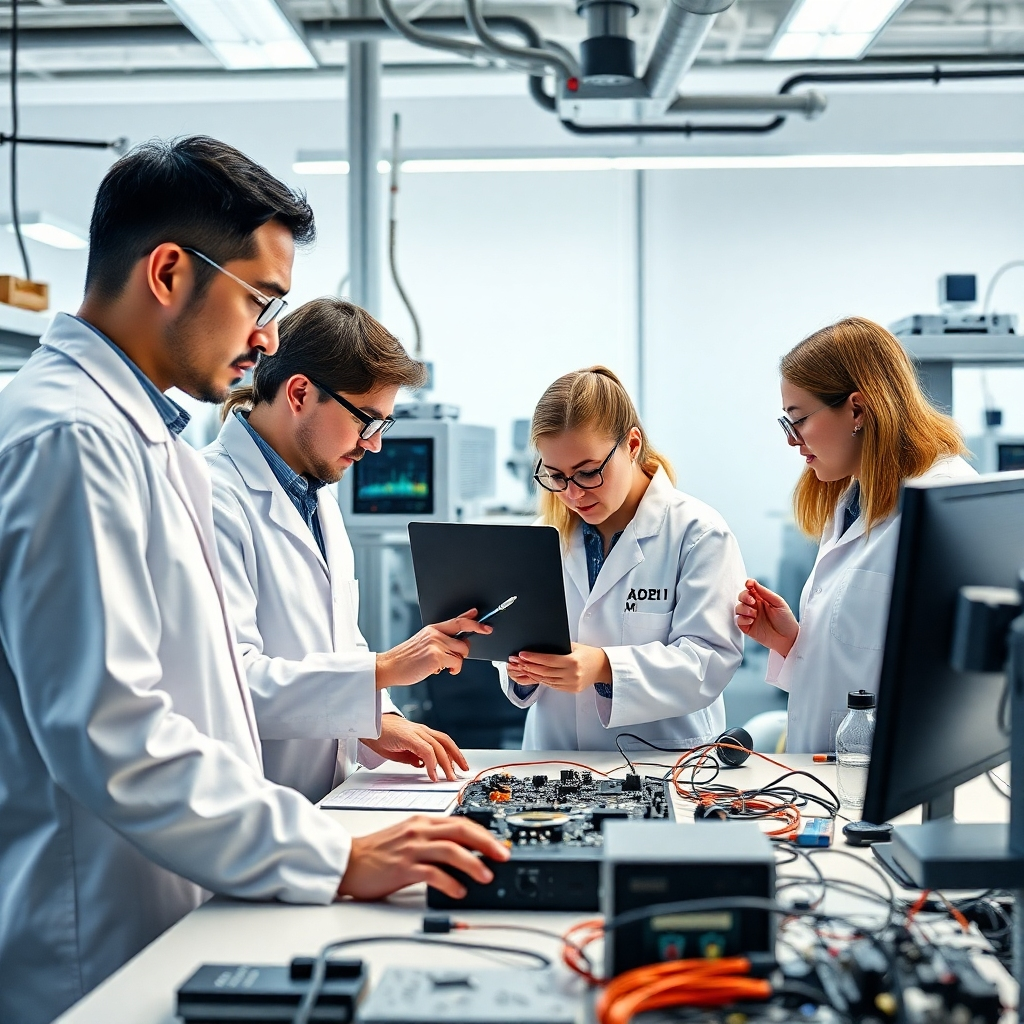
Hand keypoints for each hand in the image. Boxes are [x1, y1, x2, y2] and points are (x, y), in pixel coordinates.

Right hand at [337, 815, 509, 900]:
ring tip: (487, 876)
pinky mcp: (402, 868)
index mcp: (422, 822)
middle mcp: (419, 831)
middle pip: (461, 831)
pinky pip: (432, 873)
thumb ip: (432, 840)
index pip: (461, 822)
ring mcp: (411, 849)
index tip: (499, 845)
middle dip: (487, 843)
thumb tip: (462, 854)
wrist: (348, 861)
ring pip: (451, 850)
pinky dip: (450, 882)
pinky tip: (459, 891)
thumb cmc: (377, 852)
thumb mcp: (408, 837)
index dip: (484, 833)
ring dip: (473, 863)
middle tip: (503, 856)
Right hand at [361, 715, 468, 781]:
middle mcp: (421, 730)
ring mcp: (416, 732)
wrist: (366, 724)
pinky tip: (432, 774)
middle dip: (456, 758)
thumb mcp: (400, 750)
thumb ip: (412, 756)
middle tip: (461, 773)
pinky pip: (426, 750)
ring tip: (449, 777)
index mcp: (420, 733)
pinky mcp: (409, 737)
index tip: (459, 766)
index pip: (443, 741)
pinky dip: (431, 763)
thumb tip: (421, 765)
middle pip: (445, 743)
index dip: (453, 753)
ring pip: (438, 747)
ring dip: (446, 764)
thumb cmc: (380, 735)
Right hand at [375, 609, 491, 688]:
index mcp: (433, 628)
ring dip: (456, 662)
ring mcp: (436, 643)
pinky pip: (457, 663)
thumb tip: (460, 639)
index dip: (474, 621)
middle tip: (454, 658)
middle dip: (464, 651)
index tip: (485, 625)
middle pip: (465, 637)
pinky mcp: (436, 655)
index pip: (458, 620)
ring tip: (443, 665)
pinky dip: (453, 669)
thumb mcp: (424, 642)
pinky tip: (441, 670)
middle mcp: (435, 633)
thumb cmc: (407, 658)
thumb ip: (442, 638)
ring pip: (462, 652)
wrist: (391, 667)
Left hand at [506, 643, 610, 693]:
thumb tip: (539, 645)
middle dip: (529, 666)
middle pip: (545, 671)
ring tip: (522, 668)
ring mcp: (571, 684)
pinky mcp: (571, 690)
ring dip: (533, 674)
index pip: (548, 660)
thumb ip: (558, 647)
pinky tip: (535, 675)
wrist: (602, 667)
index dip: (533, 657)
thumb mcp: (574, 646)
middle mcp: (572, 674)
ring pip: (547, 680)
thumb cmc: (588, 654)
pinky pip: (552, 685)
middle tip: (517, 661)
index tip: (522, 654)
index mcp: (573, 661)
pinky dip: (542, 680)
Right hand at [735, 579, 798, 657]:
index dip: (748, 584)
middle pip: (742, 596)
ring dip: (744, 608)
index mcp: (762, 599)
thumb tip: (753, 582)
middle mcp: (755, 607)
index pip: (751, 588)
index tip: (749, 584)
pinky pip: (738, 620)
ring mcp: (750, 617)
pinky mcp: (747, 627)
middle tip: (752, 602)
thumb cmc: (786, 620)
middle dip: (744, 597)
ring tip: (754, 614)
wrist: (789, 639)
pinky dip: (742, 619)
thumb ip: (765, 592)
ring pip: (738, 608)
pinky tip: (751, 621)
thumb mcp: (778, 603)